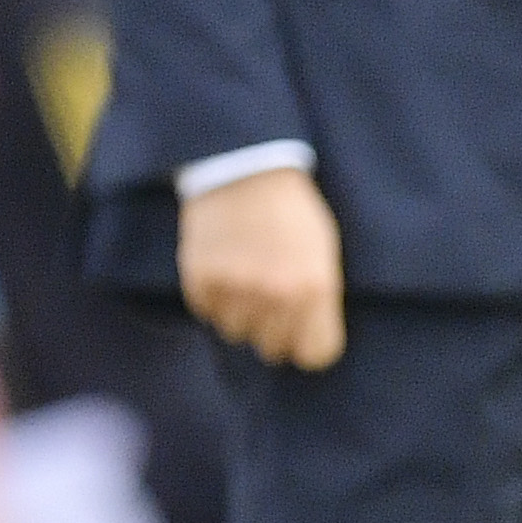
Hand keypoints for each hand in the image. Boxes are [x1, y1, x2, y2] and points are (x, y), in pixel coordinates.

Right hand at [179, 167, 345, 369]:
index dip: (306, 341)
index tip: (299, 326)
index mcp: (315, 287)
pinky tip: (221, 263)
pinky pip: (205, 310)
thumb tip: (303, 340)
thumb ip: (317, 299)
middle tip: (267, 292)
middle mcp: (276, 294)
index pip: (315, 355)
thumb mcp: (322, 252)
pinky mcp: (199, 277)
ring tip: (242, 272)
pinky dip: (211, 293)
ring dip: (238, 310)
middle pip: (272, 349)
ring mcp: (235, 286)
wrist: (241, 167)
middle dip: (270, 326)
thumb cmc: (290, 211)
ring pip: (234, 331)